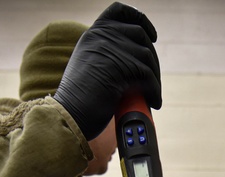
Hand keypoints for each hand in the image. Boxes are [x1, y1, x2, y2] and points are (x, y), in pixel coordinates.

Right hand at [53, 2, 161, 139]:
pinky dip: (154, 90)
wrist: (69, 116)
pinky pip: (148, 75)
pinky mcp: (119, 67)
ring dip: (155, 77)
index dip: (140, 19)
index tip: (152, 35)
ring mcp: (109, 50)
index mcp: (92, 35)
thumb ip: (107, 56)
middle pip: (140, 35)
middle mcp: (101, 37)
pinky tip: (152, 101)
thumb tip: (137, 60)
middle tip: (153, 78)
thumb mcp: (90, 67)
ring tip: (152, 94)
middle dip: (152, 58)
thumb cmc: (80, 101)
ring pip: (147, 55)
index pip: (120, 11)